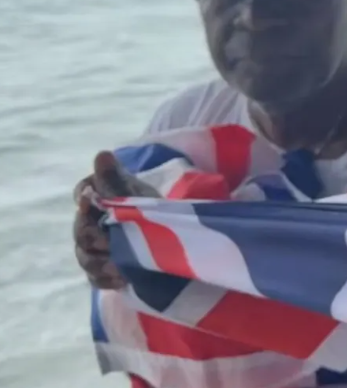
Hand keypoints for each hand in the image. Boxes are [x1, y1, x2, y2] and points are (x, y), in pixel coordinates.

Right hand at [72, 151, 157, 289]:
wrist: (177, 241)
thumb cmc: (156, 211)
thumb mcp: (139, 196)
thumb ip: (116, 181)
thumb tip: (102, 154)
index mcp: (101, 196)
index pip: (82, 192)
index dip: (85, 199)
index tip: (93, 201)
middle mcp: (92, 221)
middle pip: (79, 230)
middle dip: (93, 236)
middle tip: (110, 241)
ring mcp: (94, 247)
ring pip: (84, 256)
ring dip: (100, 261)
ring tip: (120, 266)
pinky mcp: (102, 270)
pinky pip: (95, 278)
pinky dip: (107, 279)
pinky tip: (123, 279)